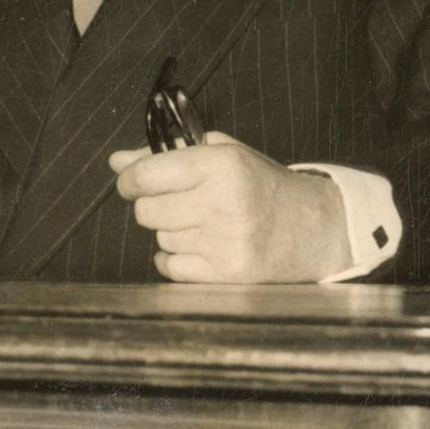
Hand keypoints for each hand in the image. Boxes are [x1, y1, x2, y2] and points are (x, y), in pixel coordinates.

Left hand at [108, 132, 351, 282]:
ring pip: (159, 239)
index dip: (130, 179)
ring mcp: (225, 243)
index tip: (131, 182)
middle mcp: (223, 203)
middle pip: (147, 211)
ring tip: (203, 223)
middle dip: (154, 205)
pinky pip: (170, 267)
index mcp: (221, 164)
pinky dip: (176, 258)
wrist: (312, 228)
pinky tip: (201, 246)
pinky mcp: (227, 275)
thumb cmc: (261, 185)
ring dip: (171, 231)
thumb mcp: (223, 153)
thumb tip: (117, 161)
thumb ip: (168, 154)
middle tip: (178, 202)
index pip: (146, 175)